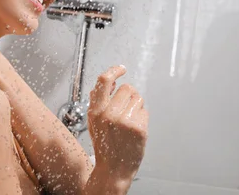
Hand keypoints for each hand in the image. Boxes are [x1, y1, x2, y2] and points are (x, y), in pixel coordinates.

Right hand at [87, 65, 148, 181]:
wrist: (114, 169)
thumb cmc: (105, 144)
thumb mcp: (94, 122)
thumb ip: (98, 102)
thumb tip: (110, 81)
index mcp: (96, 111)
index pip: (104, 81)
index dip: (114, 71)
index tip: (121, 69)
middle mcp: (109, 115)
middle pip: (127, 88)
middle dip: (129, 95)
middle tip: (127, 108)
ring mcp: (125, 121)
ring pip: (139, 98)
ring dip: (137, 106)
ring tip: (130, 120)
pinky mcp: (139, 128)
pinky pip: (145, 111)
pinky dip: (142, 117)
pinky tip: (135, 129)